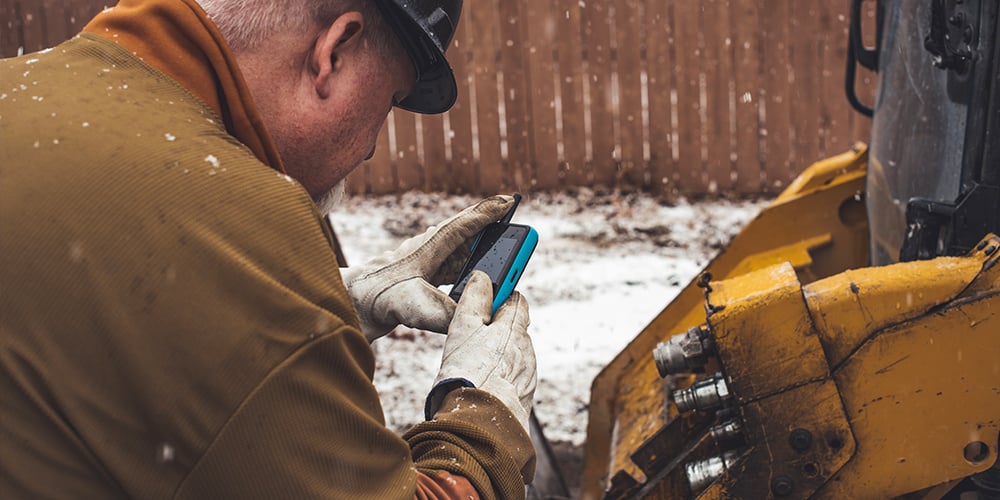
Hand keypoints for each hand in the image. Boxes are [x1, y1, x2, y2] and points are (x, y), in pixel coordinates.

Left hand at [340, 195, 514, 341]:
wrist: (348, 304)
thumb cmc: (375, 297)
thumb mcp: (410, 306)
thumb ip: (442, 313)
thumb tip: (472, 318)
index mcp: (429, 247)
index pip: (465, 224)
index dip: (489, 212)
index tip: (511, 201)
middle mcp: (430, 251)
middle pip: (469, 237)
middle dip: (494, 235)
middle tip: (517, 237)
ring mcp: (427, 264)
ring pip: (463, 254)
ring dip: (483, 257)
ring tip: (502, 264)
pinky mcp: (423, 279)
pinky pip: (455, 271)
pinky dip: (470, 274)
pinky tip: (477, 285)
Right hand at [427, 271, 536, 431]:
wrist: (479, 422)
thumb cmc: (469, 372)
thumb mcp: (464, 327)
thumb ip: (475, 299)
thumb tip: (483, 278)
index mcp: (515, 328)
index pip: (516, 300)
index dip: (500, 299)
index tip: (486, 301)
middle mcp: (527, 349)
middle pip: (514, 329)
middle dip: (497, 330)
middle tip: (472, 340)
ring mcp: (528, 373)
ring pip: (514, 355)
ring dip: (499, 356)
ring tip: (474, 367)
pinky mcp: (525, 395)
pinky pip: (514, 378)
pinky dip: (502, 377)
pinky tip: (484, 385)